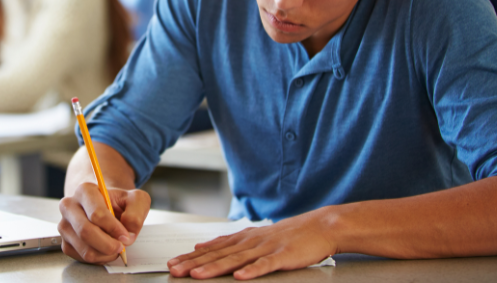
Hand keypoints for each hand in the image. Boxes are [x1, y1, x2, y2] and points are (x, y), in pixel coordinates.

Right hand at [58, 182, 150, 263]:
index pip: (96, 213)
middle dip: (108, 244)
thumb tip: (128, 234)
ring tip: (116, 247)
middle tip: (122, 246)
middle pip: (86, 232)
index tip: (126, 235)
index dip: (113, 228)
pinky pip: (82, 257)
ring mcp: (65, 226)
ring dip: (105, 253)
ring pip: (84, 248)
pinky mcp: (65, 242)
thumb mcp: (136, 199)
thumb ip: (135, 213)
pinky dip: (99, 258)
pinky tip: (107, 250)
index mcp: (85, 190)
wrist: (107, 206)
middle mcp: (70, 206)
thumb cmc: (120, 201)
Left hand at [167, 207, 335, 279]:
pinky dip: (252, 271)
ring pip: (236, 259)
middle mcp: (251, 241)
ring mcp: (266, 248)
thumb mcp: (256, 236)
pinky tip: (240, 277)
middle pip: (219, 254)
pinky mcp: (283, 256)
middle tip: (174, 270)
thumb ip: (231, 242)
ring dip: (215, 268)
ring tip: (197, 275)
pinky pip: (266, 265)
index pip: (213, 248)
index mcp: (244, 238)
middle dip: (195, 263)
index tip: (172, 263)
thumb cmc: (287, 234)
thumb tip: (205, 246)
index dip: (191, 256)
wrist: (318, 226)